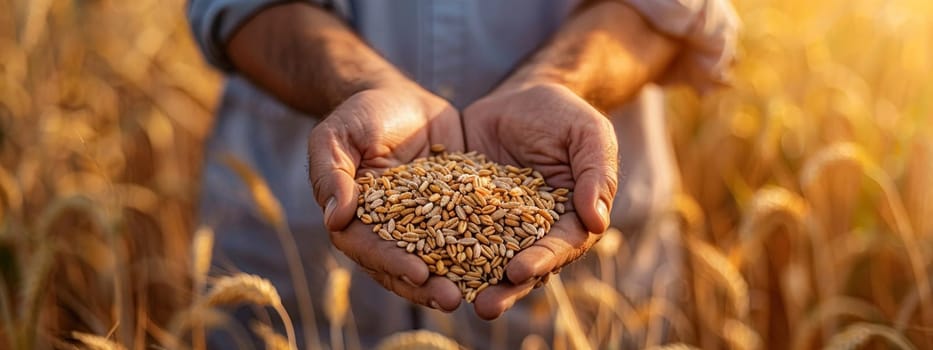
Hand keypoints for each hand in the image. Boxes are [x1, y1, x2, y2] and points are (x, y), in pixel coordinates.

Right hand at [308, 82, 464, 311]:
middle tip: (452, 300)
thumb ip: (331, 174)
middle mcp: (388, 232)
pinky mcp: (453, 212)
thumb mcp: (337, 136)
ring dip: (456, 278)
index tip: (418, 273)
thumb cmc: (360, 115)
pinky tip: (505, 262)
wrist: (400, 97)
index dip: (392, 263)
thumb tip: (334, 220)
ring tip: (480, 294)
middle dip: (427, 286)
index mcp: (355, 221)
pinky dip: (484, 250)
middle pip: (405, 266)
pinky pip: (468, 234)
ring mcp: (423, 225)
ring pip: (438, 259)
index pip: (370, 249)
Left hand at [463, 82, 618, 318]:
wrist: (519, 97)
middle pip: (523, 266)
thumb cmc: (563, 115)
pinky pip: (453, 234)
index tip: (520, 271)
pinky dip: (440, 250)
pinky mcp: (467, 213)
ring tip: (449, 298)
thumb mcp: (588, 133)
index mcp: (572, 219)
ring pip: (487, 260)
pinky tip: (422, 264)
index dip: (543, 260)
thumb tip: (598, 221)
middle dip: (505, 288)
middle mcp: (536, 232)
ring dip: (471, 281)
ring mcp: (499, 226)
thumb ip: (597, 173)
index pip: (561, 246)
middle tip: (484, 306)